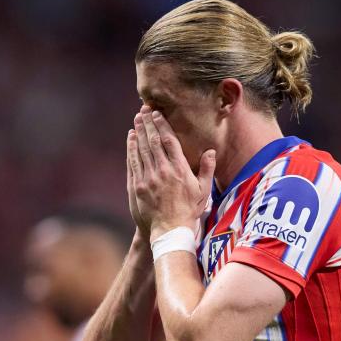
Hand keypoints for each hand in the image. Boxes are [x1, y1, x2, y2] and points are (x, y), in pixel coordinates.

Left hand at [127, 106, 215, 241]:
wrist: (170, 231)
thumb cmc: (189, 211)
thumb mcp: (203, 191)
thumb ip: (207, 169)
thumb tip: (210, 151)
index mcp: (179, 170)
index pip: (169, 141)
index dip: (162, 125)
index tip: (157, 114)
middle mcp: (163, 171)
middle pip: (153, 141)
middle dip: (148, 124)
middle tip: (143, 110)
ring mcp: (148, 179)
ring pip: (141, 150)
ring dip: (139, 132)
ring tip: (137, 119)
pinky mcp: (137, 186)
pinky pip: (133, 163)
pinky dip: (131, 149)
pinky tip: (131, 138)